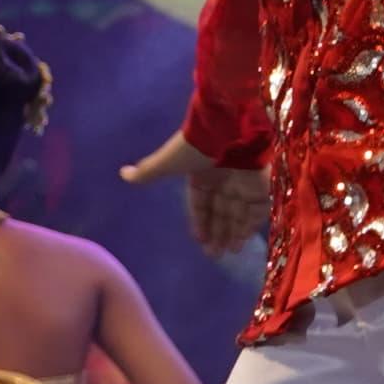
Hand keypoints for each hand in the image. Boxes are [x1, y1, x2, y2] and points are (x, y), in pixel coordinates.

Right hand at [123, 132, 270, 254]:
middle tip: (215, 255)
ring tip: (228, 253)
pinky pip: (257, 209)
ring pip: (239, 213)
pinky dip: (250, 225)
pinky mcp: (260, 184)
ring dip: (234, 233)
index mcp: (201, 174)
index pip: (200, 202)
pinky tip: (243, 240)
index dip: (200, 220)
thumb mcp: (168, 162)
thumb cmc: (195, 146)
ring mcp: (242, 182)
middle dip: (217, 232)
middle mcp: (223, 179)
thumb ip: (149, 171)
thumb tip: (123, 174)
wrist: (226, 128)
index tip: (199, 239)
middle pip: (220, 210)